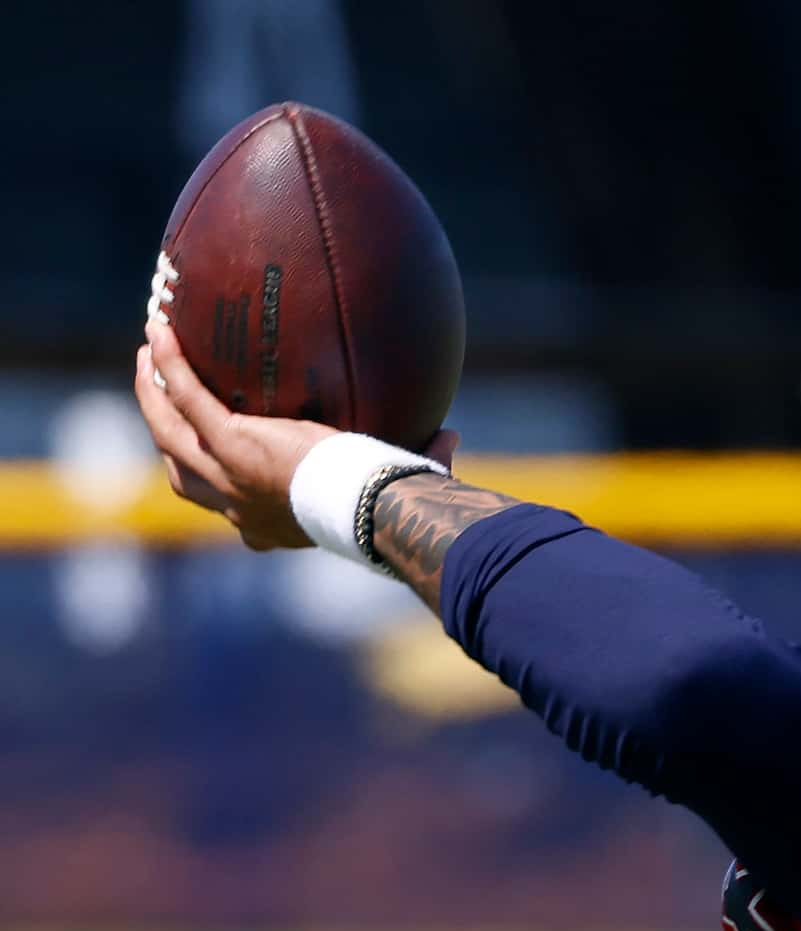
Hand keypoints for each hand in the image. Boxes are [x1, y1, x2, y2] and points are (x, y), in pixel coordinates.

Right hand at [132, 317, 456, 549]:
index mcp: (273, 527)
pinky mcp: (229, 443)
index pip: (235, 514)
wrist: (374, 509)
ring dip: (153, 396)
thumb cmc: (390, 506)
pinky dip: (172, 365)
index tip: (221, 465)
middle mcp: (240, 508)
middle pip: (184, 474)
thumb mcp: (392, 485)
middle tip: (162, 403)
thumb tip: (450, 437)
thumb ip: (416, 459)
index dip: (221, 490)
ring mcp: (227, 475)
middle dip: (168, 437)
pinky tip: (160, 332)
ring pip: (168, 433)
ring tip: (148, 359)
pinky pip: (187, 396)